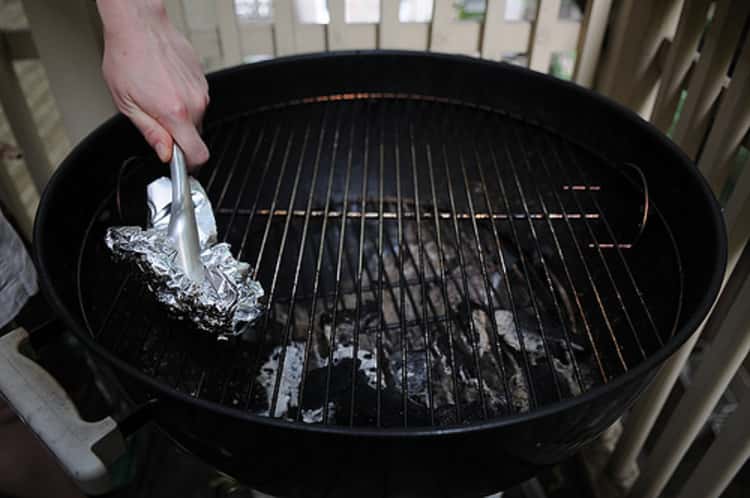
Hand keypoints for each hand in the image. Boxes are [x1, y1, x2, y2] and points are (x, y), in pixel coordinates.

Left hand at [97, 0, 208, 168]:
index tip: (180, 165)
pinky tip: (164, 85)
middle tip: (155, 120)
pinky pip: (196, 100)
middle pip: (196, 136)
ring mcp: (201, 89)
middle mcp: (195, 102)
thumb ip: (150, 133)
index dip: (189, 166)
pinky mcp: (202, 79)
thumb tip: (165, 153)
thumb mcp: (127, 104)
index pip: (198, 155)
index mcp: (176, 113)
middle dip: (178, 136)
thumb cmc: (128, 57)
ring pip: (196, 118)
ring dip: (180, 116)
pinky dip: (183, 99)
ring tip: (157, 97)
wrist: (139, 24)